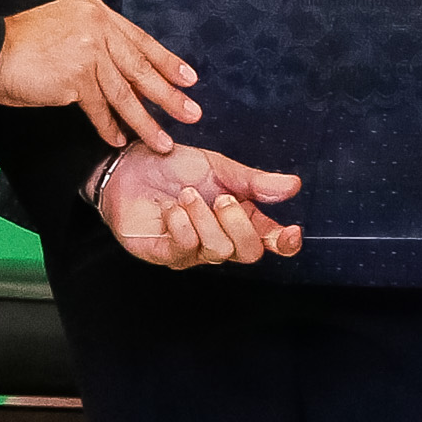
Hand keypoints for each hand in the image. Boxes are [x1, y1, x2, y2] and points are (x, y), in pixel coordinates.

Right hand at [0, 0, 197, 152]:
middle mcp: (95, 25)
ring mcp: (87, 50)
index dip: (165, 61)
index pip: (139, 39)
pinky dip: (109, 126)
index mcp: (95, 10)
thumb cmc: (22, 45)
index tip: (188, 78)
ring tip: (163, 140)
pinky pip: (99, 107)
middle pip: (140, 65)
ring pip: (124, 91)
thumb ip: (94, 40)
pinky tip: (119, 139)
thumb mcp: (64, 27)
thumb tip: (125, 72)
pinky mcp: (76, 76)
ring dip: (145, 120)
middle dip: (168, 93)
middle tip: (191, 111)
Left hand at [99, 144, 303, 267]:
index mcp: (238, 217)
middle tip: (223, 198)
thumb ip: (252, 181)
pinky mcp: (167, 254)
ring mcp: (194, 251)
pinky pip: (187, 249)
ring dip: (205, 219)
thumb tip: (293, 185)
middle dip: (239, 225)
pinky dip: (183, 225)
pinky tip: (172, 209)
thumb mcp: (217, 167)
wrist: (127, 167)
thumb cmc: (172, 167)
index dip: (285, 243)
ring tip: (187, 195)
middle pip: (249, 252)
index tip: (292, 232)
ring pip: (219, 251)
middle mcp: (220, 238)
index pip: (269, 240)